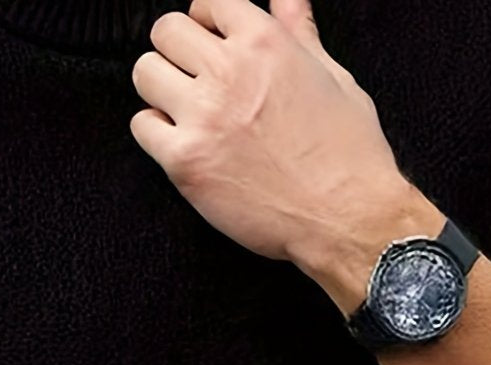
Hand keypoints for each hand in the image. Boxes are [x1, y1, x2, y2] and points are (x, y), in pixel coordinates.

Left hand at [129, 0, 414, 269]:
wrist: (345, 217)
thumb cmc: (347, 155)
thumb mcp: (333, 76)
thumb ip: (299, 31)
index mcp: (265, 41)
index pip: (208, 1)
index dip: (205, 21)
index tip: (209, 41)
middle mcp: (229, 71)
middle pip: (167, 31)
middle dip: (177, 51)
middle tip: (192, 79)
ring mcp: (203, 116)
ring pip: (145, 73)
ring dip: (160, 89)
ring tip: (185, 112)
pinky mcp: (186, 161)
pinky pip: (142, 127)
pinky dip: (156, 134)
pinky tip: (183, 144)